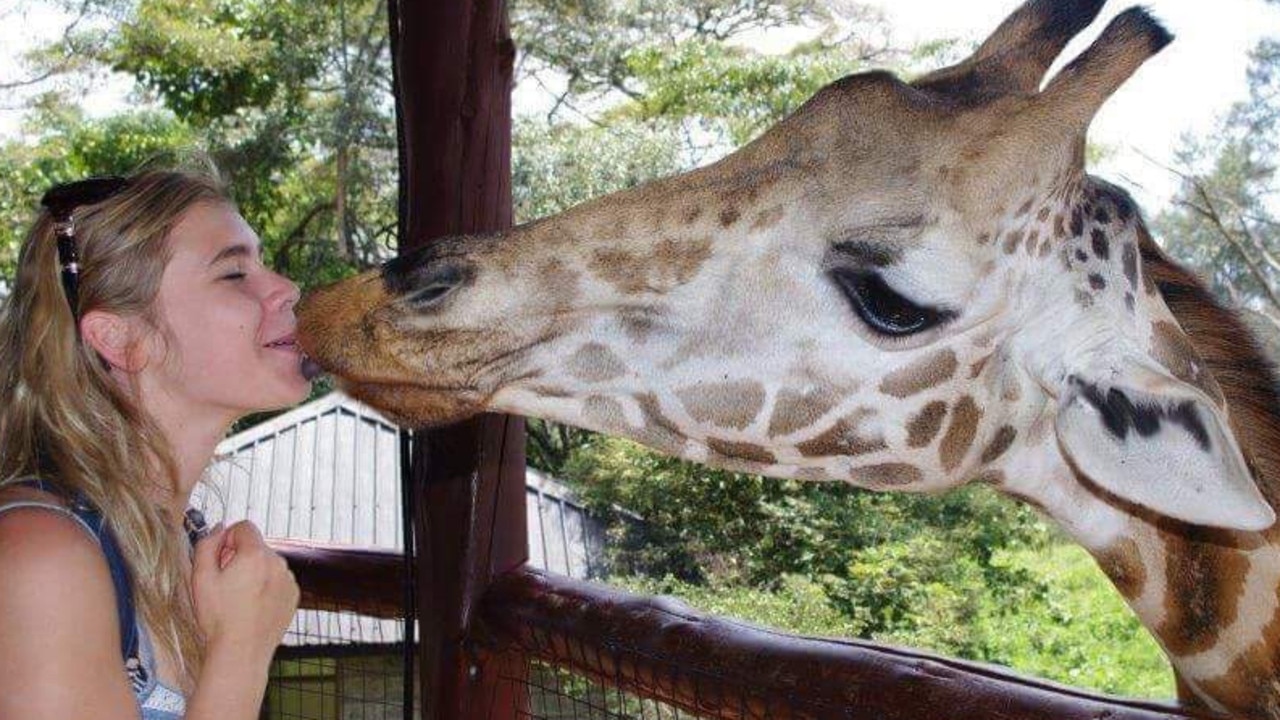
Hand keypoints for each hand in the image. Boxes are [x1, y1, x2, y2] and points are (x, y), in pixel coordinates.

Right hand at [191, 521, 298, 660]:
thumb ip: (207, 544)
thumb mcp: (201, 578)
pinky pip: (278, 581)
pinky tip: (253, 608)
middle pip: (256, 547)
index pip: (244, 527)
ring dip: (255, 573)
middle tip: (227, 585)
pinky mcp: (293, 596)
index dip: (227, 540)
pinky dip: (267, 588)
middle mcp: (278, 562)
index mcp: (256, 554)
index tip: (221, 561)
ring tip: (240, 600)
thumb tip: (220, 527)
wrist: (241, 652)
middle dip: (240, 558)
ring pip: (268, 564)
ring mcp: (289, 580)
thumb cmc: (218, 617)